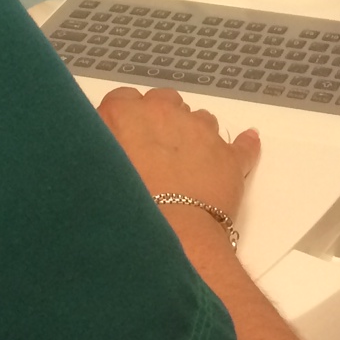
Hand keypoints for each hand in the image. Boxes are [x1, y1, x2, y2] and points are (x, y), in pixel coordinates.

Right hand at [98, 87, 259, 221]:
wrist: (170, 238)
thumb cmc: (122, 208)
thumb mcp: (92, 172)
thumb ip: (96, 148)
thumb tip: (99, 142)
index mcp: (126, 114)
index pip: (122, 100)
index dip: (122, 120)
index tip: (121, 139)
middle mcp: (166, 112)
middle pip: (163, 103)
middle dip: (158, 121)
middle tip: (151, 154)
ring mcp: (202, 132)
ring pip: (200, 119)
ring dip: (192, 134)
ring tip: (184, 165)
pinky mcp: (230, 157)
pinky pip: (242, 145)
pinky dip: (243, 145)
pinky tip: (247, 142)